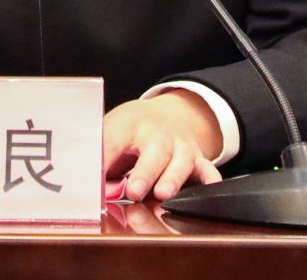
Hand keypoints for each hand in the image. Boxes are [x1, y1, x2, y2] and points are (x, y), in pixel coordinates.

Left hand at [102, 91, 222, 202]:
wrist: (168, 113)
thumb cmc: (132, 128)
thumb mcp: (112, 131)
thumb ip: (104, 158)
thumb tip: (98, 189)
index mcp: (129, 124)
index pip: (114, 139)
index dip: (105, 159)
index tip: (96, 178)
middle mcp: (157, 133)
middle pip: (155, 150)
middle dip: (145, 172)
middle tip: (134, 192)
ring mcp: (180, 145)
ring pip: (181, 160)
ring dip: (173, 177)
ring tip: (163, 194)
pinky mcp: (197, 157)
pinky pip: (207, 167)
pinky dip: (210, 177)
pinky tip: (209, 187)